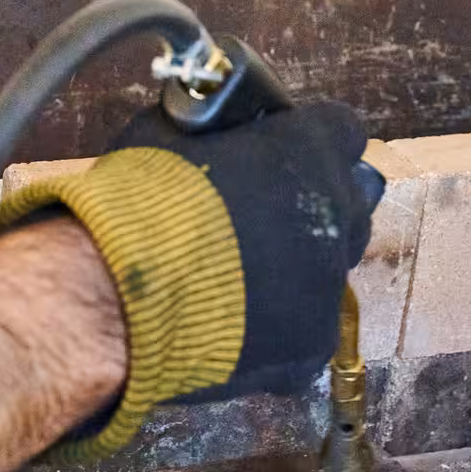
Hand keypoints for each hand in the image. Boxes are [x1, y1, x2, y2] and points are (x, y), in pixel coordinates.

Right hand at [0, 94, 375, 454]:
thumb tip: (215, 128)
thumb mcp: (169, 132)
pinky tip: (236, 324)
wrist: (118, 298)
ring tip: (246, 273)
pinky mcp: (314, 344)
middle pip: (351, 198)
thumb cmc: (139, 201)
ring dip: (303, 260)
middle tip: (264, 212)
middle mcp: (338, 212)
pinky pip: (308, 325)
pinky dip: (280, 323)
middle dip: (318, 200)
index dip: (311, 138)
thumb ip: (214, 129)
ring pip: (334, 264)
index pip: (343, 129)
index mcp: (309, 149)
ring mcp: (330, 284)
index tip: (282, 148)